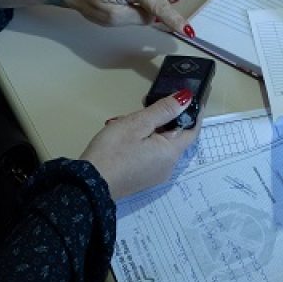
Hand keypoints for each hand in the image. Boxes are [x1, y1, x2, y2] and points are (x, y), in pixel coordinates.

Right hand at [81, 91, 199, 199]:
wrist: (88, 185)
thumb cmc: (113, 151)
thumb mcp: (137, 124)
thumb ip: (163, 110)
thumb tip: (187, 99)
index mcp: (171, 154)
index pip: (192, 131)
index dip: (194, 113)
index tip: (190, 96)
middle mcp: (168, 167)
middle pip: (174, 137)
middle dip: (163, 118)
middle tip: (146, 103)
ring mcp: (154, 175)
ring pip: (160, 144)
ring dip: (149, 128)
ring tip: (126, 119)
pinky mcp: (142, 178)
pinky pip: (150, 154)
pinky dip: (143, 140)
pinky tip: (124, 134)